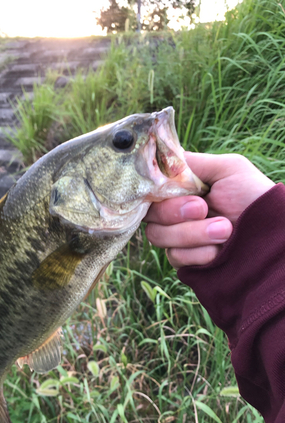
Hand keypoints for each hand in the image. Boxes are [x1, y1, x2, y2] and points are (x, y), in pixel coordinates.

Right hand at [144, 152, 274, 268]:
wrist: (271, 235)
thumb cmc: (253, 197)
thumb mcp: (228, 168)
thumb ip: (192, 163)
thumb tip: (160, 161)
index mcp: (181, 190)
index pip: (150, 190)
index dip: (154, 192)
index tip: (172, 191)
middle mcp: (175, 213)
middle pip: (150, 215)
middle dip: (176, 212)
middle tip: (204, 208)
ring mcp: (178, 238)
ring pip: (159, 236)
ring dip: (192, 233)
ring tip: (225, 229)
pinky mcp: (185, 261)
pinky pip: (174, 257)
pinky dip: (198, 253)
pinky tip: (218, 250)